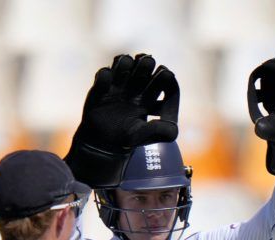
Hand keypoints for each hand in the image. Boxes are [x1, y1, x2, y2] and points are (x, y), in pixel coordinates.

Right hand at [66, 53, 179, 187]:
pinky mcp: (101, 88)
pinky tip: (107, 76)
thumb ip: (160, 131)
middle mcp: (136, 89)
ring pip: (125, 65)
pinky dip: (106, 73)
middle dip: (147, 63)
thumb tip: (172, 127)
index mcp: (151, 98)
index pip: (162, 81)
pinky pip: (104, 74)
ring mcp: (119, 86)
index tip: (166, 75)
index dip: (166, 76)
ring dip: (127, 62)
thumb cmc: (127, 138)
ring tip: (127, 63)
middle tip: (148, 62)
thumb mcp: (146, 136)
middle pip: (144, 68)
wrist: (102, 143)